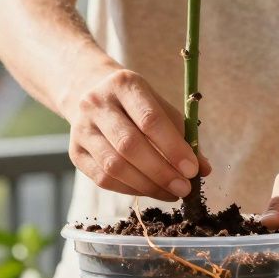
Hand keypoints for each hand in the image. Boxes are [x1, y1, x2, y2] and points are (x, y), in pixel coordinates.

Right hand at [67, 68, 210, 200]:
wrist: (90, 92)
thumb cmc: (136, 103)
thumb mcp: (160, 107)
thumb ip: (183, 135)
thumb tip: (203, 169)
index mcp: (124, 84)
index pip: (149, 120)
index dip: (173, 148)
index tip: (192, 170)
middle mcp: (97, 104)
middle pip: (129, 145)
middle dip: (161, 172)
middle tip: (183, 188)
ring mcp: (81, 129)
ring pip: (114, 166)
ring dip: (147, 185)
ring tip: (171, 193)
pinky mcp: (75, 152)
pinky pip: (103, 179)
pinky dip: (130, 189)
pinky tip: (150, 190)